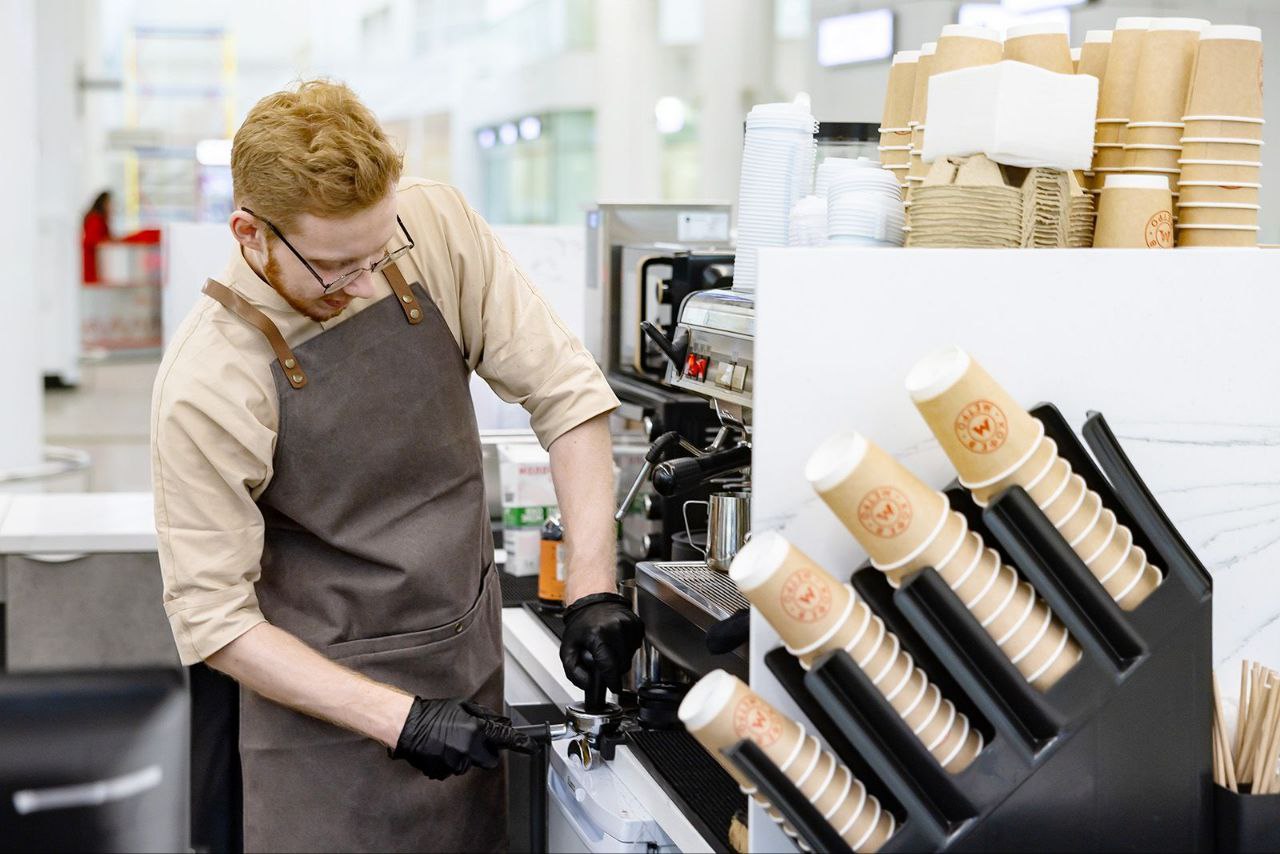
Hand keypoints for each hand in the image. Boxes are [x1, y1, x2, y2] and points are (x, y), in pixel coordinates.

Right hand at [390, 697, 533, 779]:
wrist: (407, 725)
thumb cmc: (433, 713)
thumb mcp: (463, 706)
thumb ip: (485, 717)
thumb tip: (502, 724)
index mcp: (475, 729)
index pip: (505, 738)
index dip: (522, 744)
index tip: (533, 748)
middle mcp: (468, 748)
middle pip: (490, 760)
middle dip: (484, 753)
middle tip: (471, 740)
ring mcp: (455, 762)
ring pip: (470, 766)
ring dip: (465, 757)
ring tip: (449, 742)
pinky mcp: (443, 772)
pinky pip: (453, 771)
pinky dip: (450, 763)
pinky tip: (440, 750)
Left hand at [559, 592, 645, 694]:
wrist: (592, 600)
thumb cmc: (581, 623)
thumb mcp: (568, 648)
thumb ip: (573, 671)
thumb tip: (587, 684)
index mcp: (598, 634)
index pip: (609, 666)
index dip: (612, 681)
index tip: (614, 687)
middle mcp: (615, 628)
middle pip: (622, 664)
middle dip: (613, 667)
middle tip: (603, 659)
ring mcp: (628, 624)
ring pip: (630, 656)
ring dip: (621, 657)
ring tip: (609, 647)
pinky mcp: (637, 624)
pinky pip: (636, 646)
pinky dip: (627, 648)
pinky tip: (617, 640)